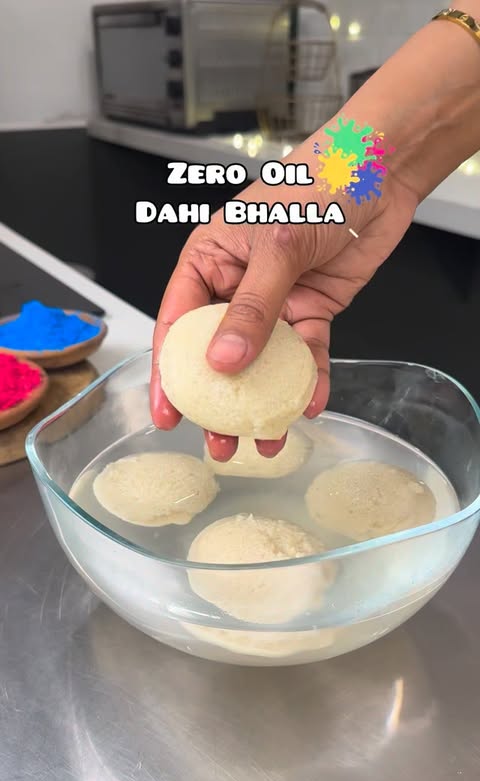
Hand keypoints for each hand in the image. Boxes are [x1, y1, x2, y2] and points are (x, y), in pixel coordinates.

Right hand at [150, 149, 417, 461]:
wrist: (380, 172)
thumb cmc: (317, 184)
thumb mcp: (275, 247)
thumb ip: (252, 308)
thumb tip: (224, 361)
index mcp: (209, 260)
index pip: (178, 324)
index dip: (170, 372)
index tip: (168, 413)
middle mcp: (236, 285)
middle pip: (218, 353)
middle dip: (219, 401)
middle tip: (220, 440)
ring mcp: (275, 302)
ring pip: (262, 363)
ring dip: (264, 401)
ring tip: (264, 439)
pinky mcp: (311, 311)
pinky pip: (306, 355)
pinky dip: (309, 380)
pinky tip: (309, 404)